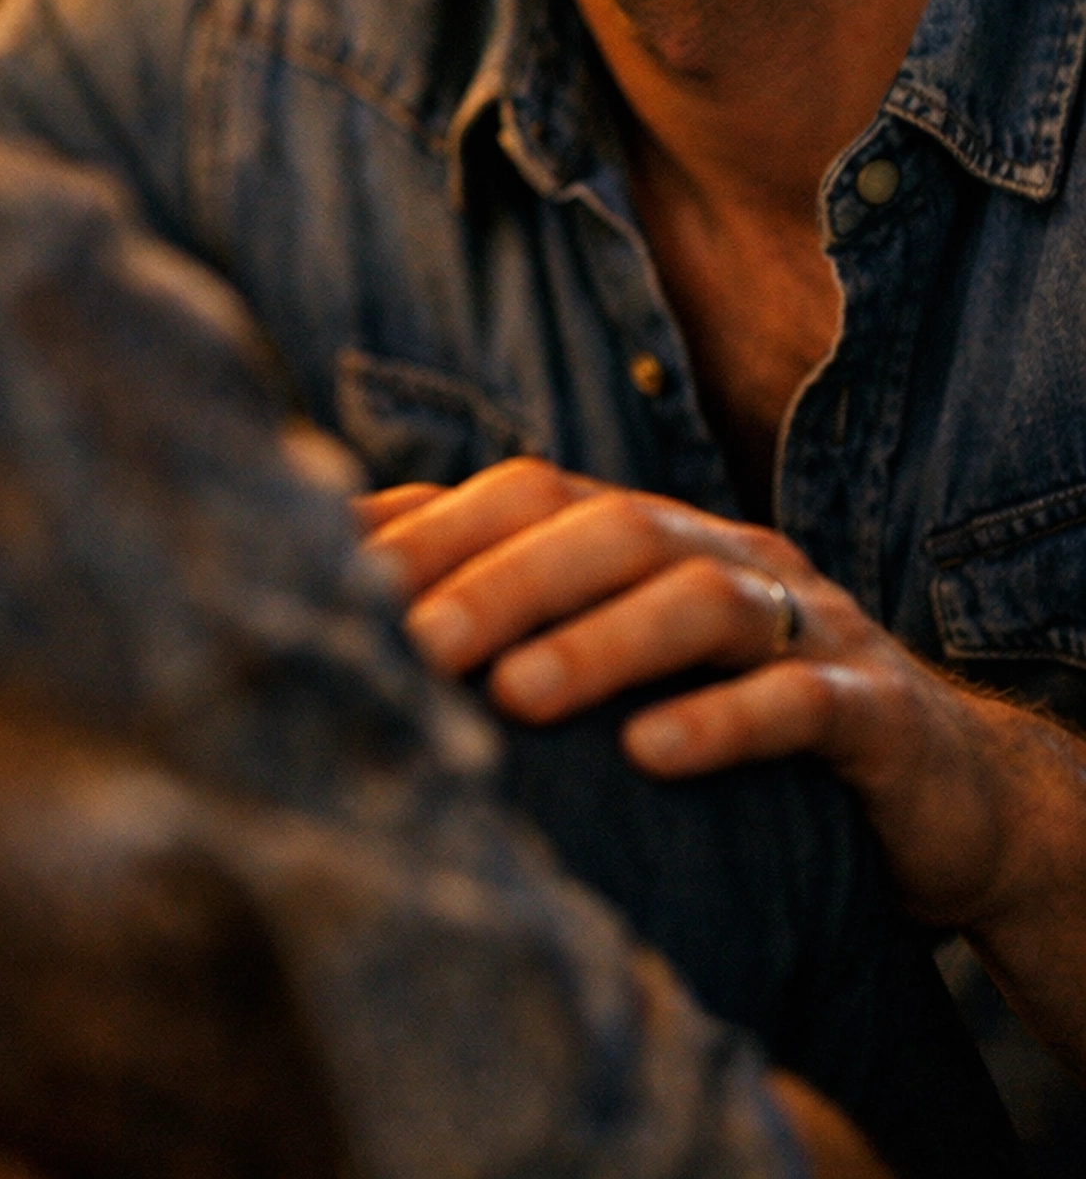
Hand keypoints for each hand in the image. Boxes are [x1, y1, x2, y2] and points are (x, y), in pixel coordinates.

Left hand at [358, 460, 1084, 970]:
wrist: (937, 785)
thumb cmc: (734, 715)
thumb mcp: (622, 660)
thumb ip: (512, 618)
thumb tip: (348, 581)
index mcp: (650, 536)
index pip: (530, 491)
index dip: (436, 524)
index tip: (339, 573)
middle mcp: (722, 555)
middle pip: (605, 528)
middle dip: (500, 578)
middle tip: (413, 642)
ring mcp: (802, 622)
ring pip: (699, 599)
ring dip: (599, 642)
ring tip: (515, 696)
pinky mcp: (871, 708)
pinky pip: (798, 700)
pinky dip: (722, 722)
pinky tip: (651, 757)